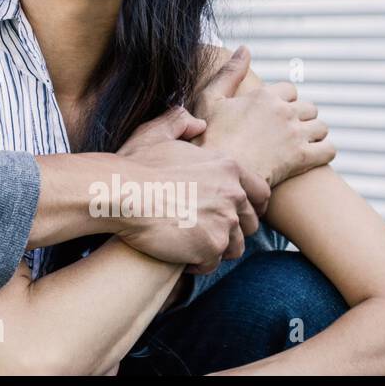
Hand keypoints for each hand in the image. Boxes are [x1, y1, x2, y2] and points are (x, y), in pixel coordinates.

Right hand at [114, 106, 269, 274]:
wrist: (123, 193)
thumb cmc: (136, 165)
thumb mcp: (157, 133)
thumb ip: (180, 122)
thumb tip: (199, 123)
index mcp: (227, 167)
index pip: (261, 193)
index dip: (254, 206)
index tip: (242, 214)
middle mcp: (233, 194)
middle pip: (250, 222)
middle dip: (233, 230)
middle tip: (210, 232)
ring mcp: (224, 221)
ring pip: (234, 246)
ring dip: (217, 248)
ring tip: (194, 246)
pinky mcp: (211, 246)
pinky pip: (212, 262)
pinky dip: (198, 262)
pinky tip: (180, 256)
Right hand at [192, 46, 335, 187]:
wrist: (218, 171)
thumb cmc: (209, 136)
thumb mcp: (211, 99)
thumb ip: (230, 72)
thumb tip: (245, 48)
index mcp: (264, 95)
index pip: (290, 90)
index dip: (283, 101)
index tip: (273, 114)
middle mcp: (284, 111)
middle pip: (309, 107)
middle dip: (301, 117)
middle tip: (287, 131)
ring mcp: (295, 134)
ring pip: (321, 127)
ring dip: (313, 134)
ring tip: (299, 143)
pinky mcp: (302, 158)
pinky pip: (329, 149)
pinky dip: (324, 151)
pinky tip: (311, 156)